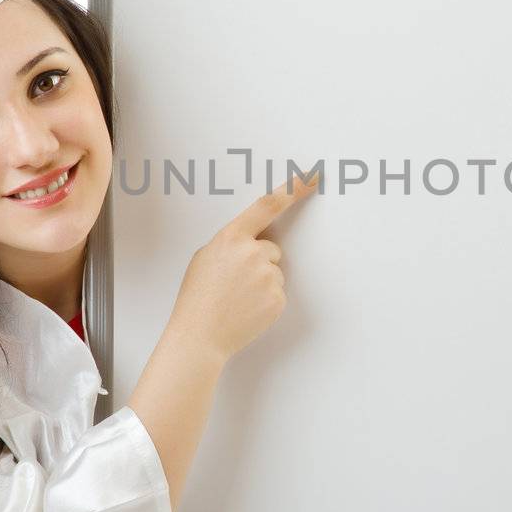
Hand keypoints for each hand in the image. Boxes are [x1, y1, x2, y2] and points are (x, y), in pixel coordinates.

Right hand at [164, 171, 319, 362]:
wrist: (199, 336)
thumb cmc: (198, 297)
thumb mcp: (205, 257)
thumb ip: (232, 243)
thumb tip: (252, 242)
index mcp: (232, 237)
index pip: (269, 205)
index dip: (294, 188)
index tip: (312, 175)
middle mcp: (253, 252)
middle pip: (271, 249)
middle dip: (258, 262)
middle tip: (233, 283)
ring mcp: (267, 276)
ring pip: (275, 272)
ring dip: (261, 283)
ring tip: (237, 298)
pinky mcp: (277, 298)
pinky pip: (278, 292)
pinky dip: (266, 301)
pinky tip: (246, 309)